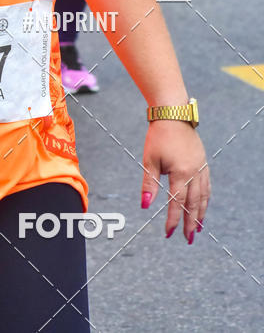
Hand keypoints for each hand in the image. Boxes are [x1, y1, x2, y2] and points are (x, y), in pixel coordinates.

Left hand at [141, 121, 210, 242]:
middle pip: (193, 204)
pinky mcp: (203, 162)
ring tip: (198, 228)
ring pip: (203, 196)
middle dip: (190, 222)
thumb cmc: (159, 135)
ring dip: (201, 213)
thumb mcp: (149, 159)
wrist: (173, 114)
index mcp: (180, 173)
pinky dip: (205, 199)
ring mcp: (201, 167)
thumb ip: (149, 183)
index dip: (172, 219)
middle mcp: (194, 172)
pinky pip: (207, 186)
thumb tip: (145, 205)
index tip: (168, 233)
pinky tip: (203, 205)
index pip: (176, 203)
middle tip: (188, 238)